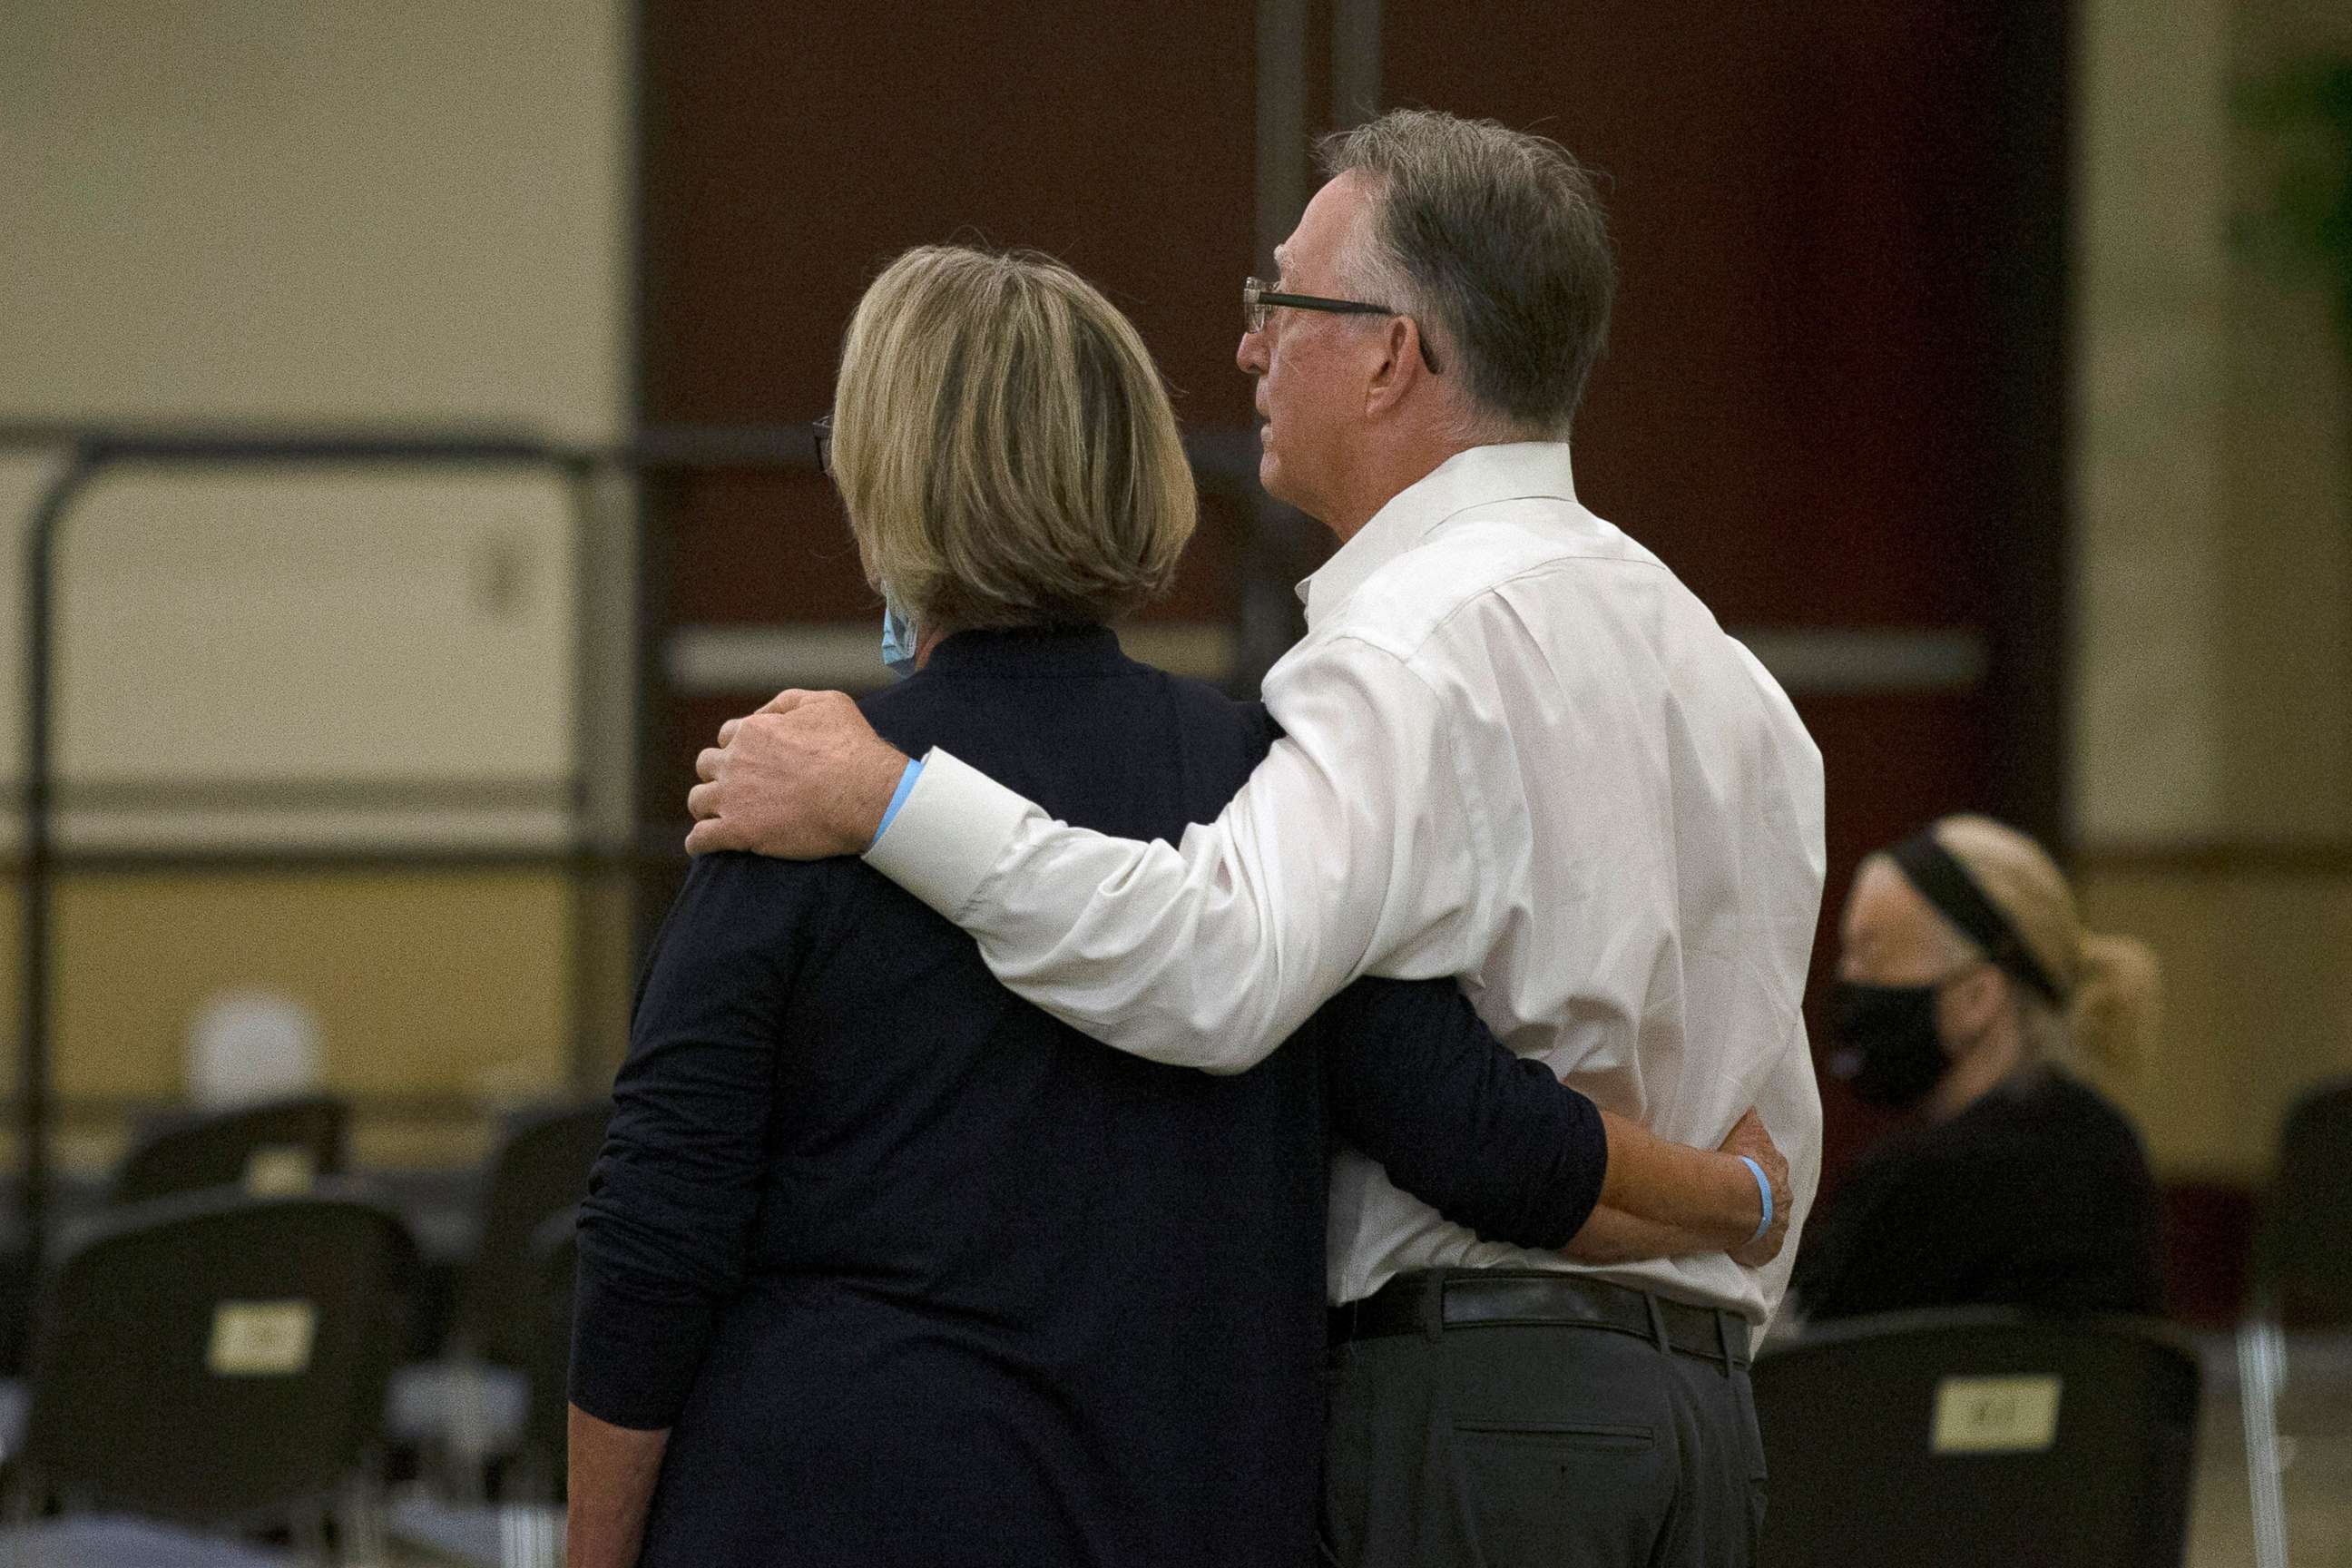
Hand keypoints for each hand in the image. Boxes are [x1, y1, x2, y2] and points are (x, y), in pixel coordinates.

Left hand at [683, 690, 908, 858]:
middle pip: (707, 765)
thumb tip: (763, 714)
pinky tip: (704, 845)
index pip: (729, 735)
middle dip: (719, 774)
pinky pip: (700, 838)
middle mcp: (735, 761)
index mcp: (753, 731)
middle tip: (739, 788)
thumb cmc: (851, 749)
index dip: (741, 747)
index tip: (755, 762)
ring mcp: (732, 797)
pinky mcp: (738, 831)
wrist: (863, 796)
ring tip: (720, 816)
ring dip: (706, 806)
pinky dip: (699, 842)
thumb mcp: (825, 703)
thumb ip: (787, 703)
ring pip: (698, 801)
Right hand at [1719, 1108, 1789, 1267]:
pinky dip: (1751, 1245)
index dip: (1756, 1168)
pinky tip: (1735, 1244)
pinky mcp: (1769, 1247)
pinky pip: (1760, 1246)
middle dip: (1759, 1195)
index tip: (1743, 1170)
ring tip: (1732, 1220)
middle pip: (1773, 1194)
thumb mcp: (1745, 1127)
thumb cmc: (1739, 1162)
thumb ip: (1747, 1116)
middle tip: (1736, 1197)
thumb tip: (1748, 1105)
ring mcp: (1778, 1224)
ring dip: (1755, 1220)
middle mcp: (1784, 1195)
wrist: (1737, 1199)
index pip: (1770, 1166)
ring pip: (1769, 1220)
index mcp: (1777, 1167)